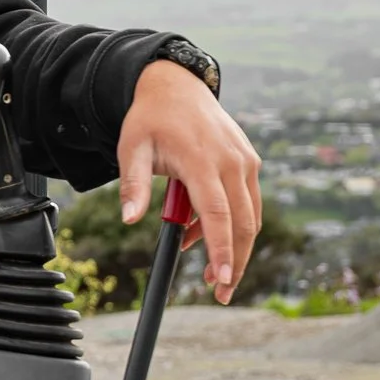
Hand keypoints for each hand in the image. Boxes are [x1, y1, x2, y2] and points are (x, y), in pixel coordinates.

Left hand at [117, 61, 261, 304]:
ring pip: (250, 217)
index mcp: (202, 160)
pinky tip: (201, 233)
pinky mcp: (250, 163)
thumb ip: (132, 185)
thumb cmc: (150, 120)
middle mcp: (232, 162)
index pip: (217, 213)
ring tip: (209, 271)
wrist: (176, 87)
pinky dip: (231, 224)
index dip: (221, 249)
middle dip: (234, 262)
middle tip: (220, 293)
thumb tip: (130, 219)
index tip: (220, 280)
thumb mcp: (131, 148)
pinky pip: (246, 202)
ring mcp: (245, 162)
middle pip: (242, 223)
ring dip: (234, 248)